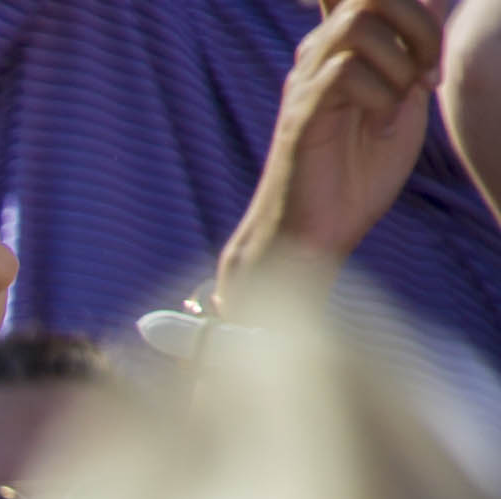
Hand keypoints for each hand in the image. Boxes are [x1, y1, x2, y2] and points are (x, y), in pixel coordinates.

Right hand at [223, 0, 447, 295]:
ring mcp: (305, 83)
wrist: (313, 236)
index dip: (409, 9)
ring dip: (399, 64)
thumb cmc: (356, 175)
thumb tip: (435, 2)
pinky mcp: (302, 115)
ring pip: (358, 27)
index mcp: (342, 50)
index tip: (430, 60)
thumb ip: (416, 53)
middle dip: (418, 27)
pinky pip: (346, 73)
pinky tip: (382, 130)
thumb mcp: (404, 101)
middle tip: (428, 75)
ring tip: (403, 102)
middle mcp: (318, 57)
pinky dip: (380, 99)